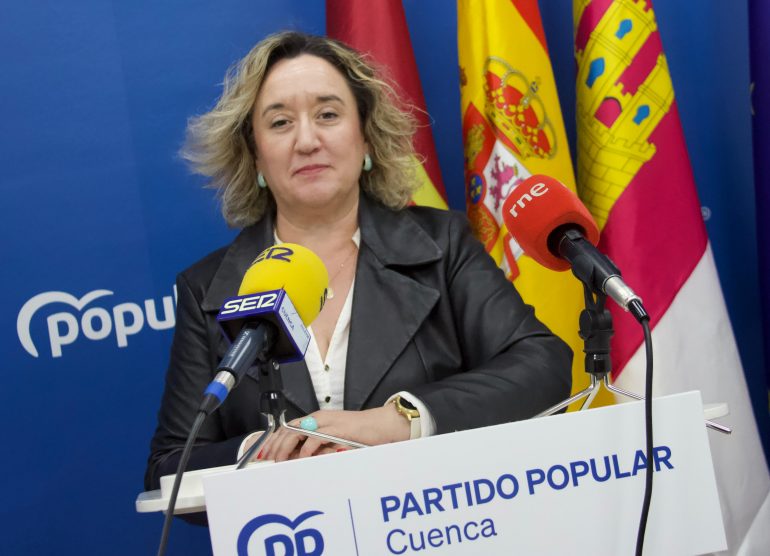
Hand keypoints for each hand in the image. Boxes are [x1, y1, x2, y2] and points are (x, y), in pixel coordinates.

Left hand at [260, 405, 409, 461]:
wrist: (378, 426)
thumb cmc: (358, 434)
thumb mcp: (332, 439)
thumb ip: (316, 445)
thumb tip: (298, 458)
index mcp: (315, 419)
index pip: (287, 427)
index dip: (273, 440)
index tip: (264, 452)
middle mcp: (317, 418)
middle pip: (287, 429)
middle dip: (274, 445)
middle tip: (268, 460)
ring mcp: (326, 422)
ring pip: (296, 432)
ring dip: (285, 447)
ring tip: (280, 460)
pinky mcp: (335, 429)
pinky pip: (314, 439)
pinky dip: (305, 450)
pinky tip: (301, 458)